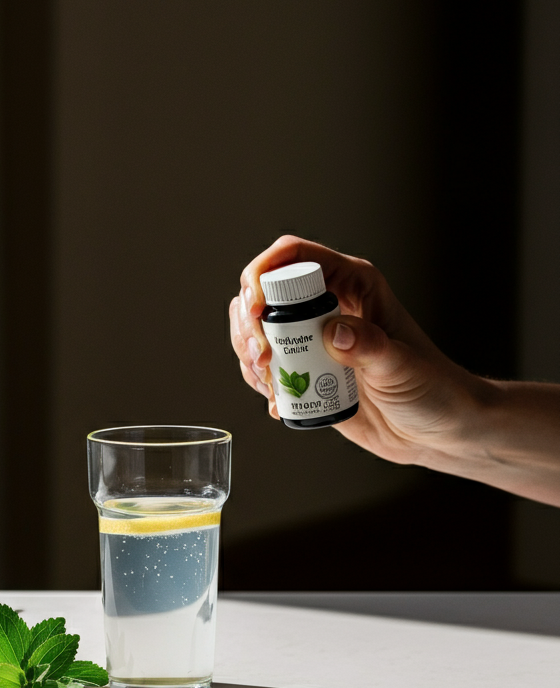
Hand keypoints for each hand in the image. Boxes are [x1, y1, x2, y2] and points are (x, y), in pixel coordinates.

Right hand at [228, 235, 481, 467]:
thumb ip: (370, 347)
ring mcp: (312, 338)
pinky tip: (277, 402)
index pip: (294, 256)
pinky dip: (258, 381)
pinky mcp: (304, 370)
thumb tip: (334, 332)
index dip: (263, 273)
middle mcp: (327, 304)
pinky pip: (264, 364)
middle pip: (263, 291)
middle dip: (248, 323)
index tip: (255, 308)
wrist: (440, 431)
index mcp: (353, 285)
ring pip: (256, 327)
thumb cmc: (435, 391)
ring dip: (247, 353)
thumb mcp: (404, 367)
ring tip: (268, 382)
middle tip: (260, 357)